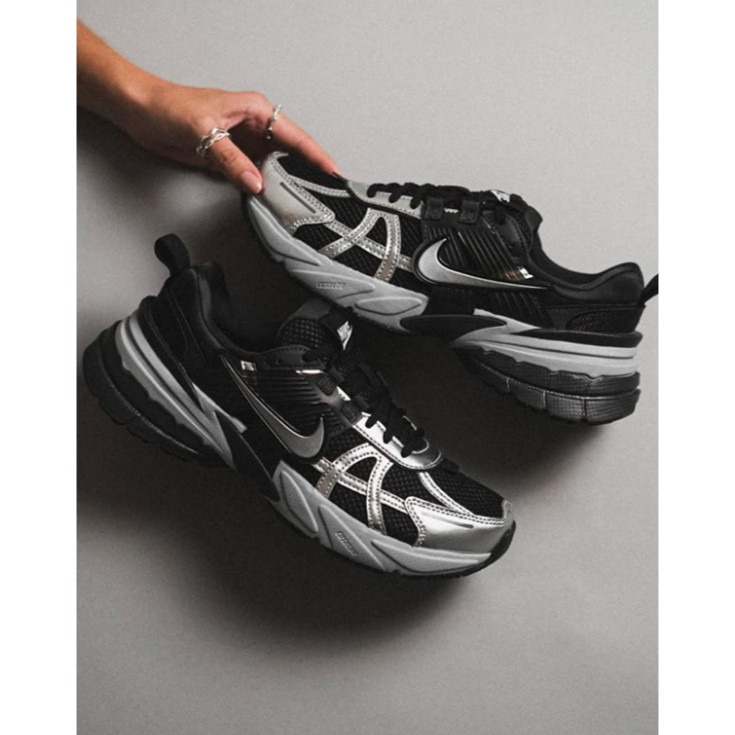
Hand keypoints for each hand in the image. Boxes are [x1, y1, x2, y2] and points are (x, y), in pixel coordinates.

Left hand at [121, 82, 339, 192]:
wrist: (140, 112)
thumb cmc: (170, 107)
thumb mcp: (205, 132)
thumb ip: (232, 160)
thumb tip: (256, 182)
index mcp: (255, 110)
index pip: (295, 137)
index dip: (317, 156)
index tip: (334, 174)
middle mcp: (253, 126)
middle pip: (288, 154)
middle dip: (305, 173)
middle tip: (320, 195)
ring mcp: (242, 144)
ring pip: (271, 167)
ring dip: (281, 183)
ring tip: (297, 202)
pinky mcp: (228, 158)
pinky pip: (251, 175)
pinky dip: (260, 187)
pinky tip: (267, 199)